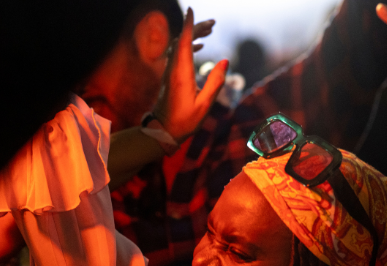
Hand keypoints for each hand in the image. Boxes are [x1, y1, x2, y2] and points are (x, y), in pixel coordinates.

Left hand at [153, 8, 227, 142]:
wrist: (162, 132)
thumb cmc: (184, 122)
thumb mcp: (204, 105)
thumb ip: (215, 82)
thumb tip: (224, 61)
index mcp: (181, 74)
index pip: (184, 43)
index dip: (189, 26)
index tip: (191, 10)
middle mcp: (173, 70)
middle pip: (182, 41)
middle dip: (195, 28)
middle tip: (212, 23)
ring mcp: (169, 73)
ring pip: (179, 47)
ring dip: (192, 36)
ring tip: (209, 30)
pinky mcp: (169, 77)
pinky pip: (177, 55)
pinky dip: (188, 46)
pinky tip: (199, 46)